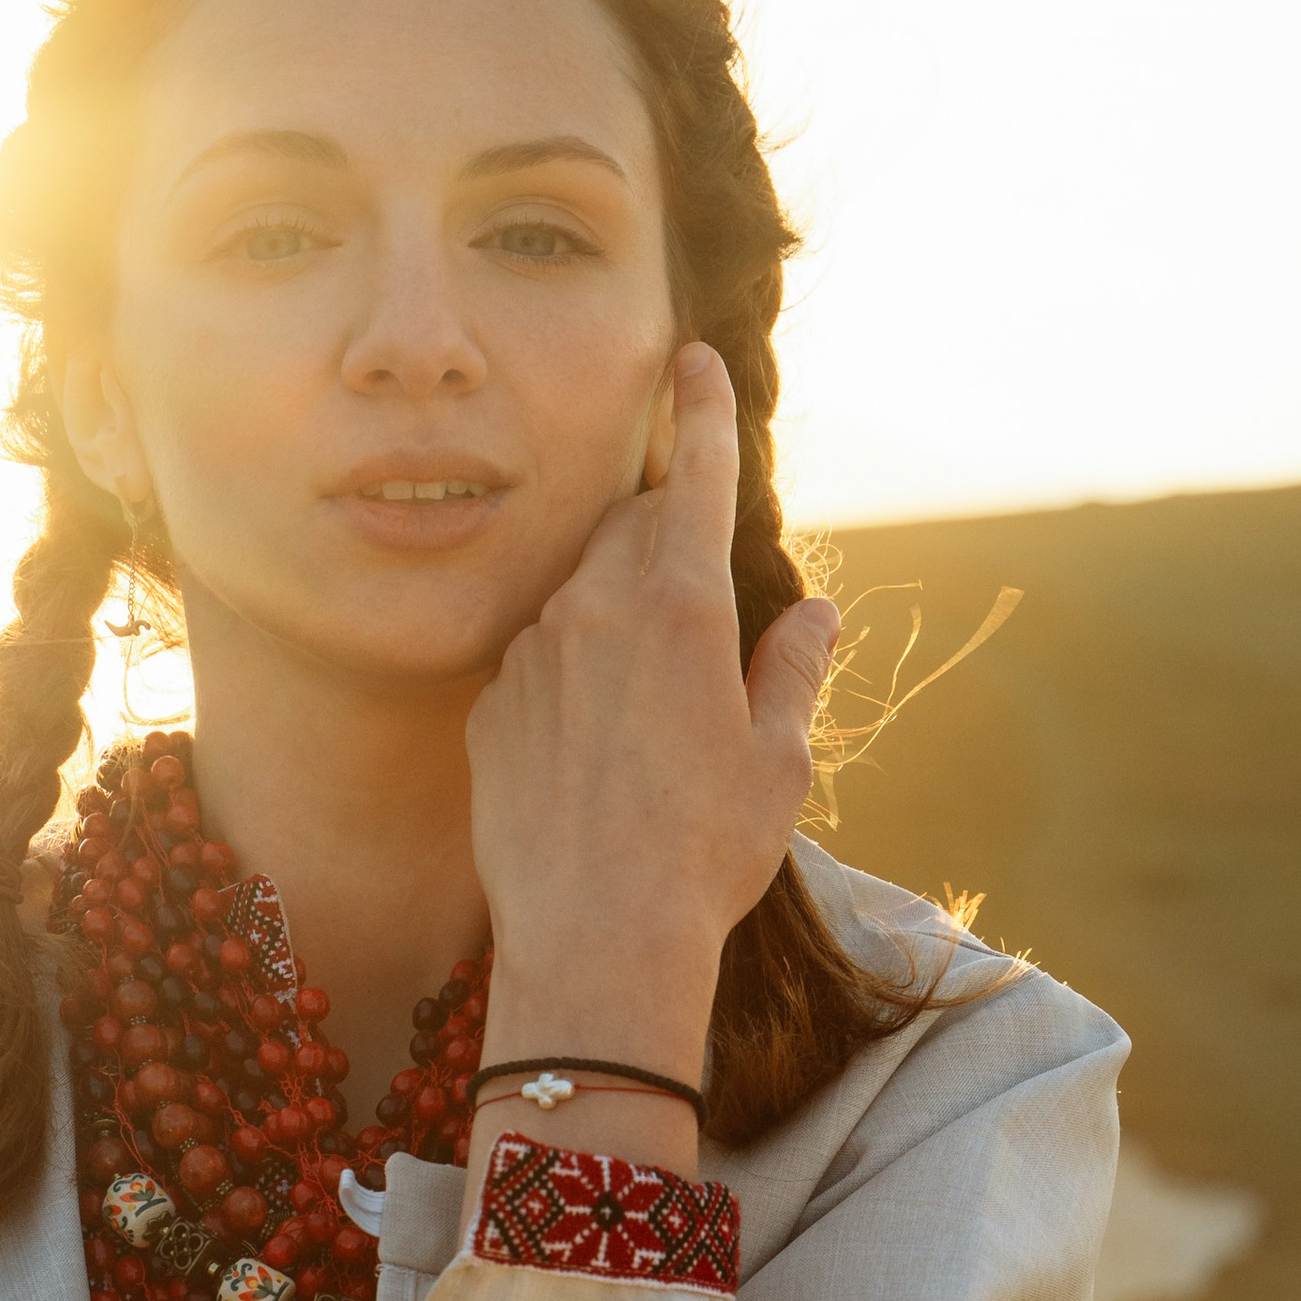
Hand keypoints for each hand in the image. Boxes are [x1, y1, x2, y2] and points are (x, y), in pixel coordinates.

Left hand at [462, 346, 838, 1184]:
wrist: (595, 940)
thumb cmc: (705, 854)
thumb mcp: (776, 762)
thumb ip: (790, 670)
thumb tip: (811, 617)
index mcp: (681, 603)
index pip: (691, 473)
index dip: (699, 411)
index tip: (692, 360)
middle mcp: (595, 608)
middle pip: (630, 529)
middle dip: (662, 539)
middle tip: (696, 611)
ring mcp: (532, 655)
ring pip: (578, 595)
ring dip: (614, 618)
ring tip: (647, 714)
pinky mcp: (489, 707)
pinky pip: (536, 663)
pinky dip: (568, 679)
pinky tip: (594, 755)